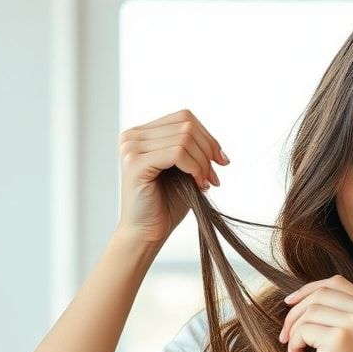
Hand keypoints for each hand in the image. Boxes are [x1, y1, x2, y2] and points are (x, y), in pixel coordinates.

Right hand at [116, 109, 228, 245]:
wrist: (147, 233)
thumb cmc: (166, 204)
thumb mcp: (183, 170)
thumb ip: (193, 150)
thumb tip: (216, 144)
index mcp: (142, 133)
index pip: (184, 118)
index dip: (208, 137)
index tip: (221, 160)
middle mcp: (132, 136)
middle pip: (186, 125)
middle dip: (208, 150)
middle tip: (214, 177)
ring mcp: (131, 148)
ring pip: (184, 139)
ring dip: (203, 163)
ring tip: (206, 183)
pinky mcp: (135, 163)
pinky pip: (177, 153)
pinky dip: (195, 168)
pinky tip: (199, 185)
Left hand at [278, 275, 352, 351]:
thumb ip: (345, 316)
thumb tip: (304, 298)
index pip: (336, 283)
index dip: (308, 290)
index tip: (290, 303)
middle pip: (320, 293)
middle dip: (296, 311)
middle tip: (285, 335)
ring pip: (309, 311)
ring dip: (293, 331)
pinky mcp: (339, 341)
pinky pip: (302, 331)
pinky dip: (293, 345)